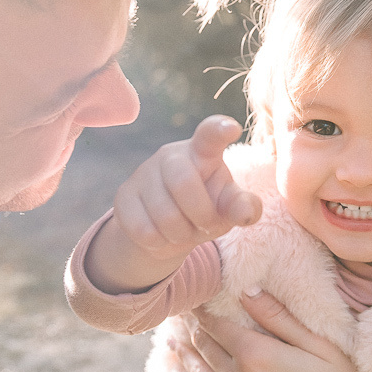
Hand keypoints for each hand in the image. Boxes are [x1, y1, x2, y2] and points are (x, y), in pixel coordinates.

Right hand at [85, 115, 262, 292]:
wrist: (167, 229)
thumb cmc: (206, 208)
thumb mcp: (227, 208)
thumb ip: (242, 207)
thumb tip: (247, 214)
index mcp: (203, 152)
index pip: (210, 134)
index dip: (219, 130)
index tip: (232, 128)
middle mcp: (171, 155)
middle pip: (183, 182)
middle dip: (200, 214)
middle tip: (206, 226)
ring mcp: (144, 173)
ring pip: (163, 214)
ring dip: (180, 235)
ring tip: (183, 231)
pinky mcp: (124, 196)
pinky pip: (143, 229)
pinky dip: (159, 243)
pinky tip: (162, 236)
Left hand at [163, 290, 371, 371]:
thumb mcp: (320, 345)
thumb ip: (279, 318)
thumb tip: (247, 291)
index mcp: (257, 354)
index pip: (217, 326)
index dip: (201, 312)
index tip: (192, 301)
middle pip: (206, 350)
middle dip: (192, 332)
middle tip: (180, 320)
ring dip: (186, 362)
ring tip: (173, 347)